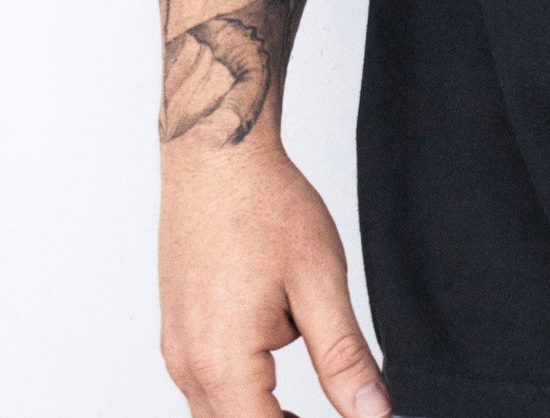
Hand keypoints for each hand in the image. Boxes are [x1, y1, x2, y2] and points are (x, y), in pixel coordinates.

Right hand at [160, 136, 391, 417]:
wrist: (216, 156)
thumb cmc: (266, 206)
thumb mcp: (320, 281)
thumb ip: (344, 357)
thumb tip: (373, 413)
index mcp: (221, 363)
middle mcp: (187, 366)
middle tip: (336, 409)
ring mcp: (177, 349)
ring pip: (218, 411)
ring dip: (262, 409)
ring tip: (313, 384)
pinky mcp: (179, 330)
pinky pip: (208, 383)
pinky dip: (246, 383)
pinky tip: (280, 347)